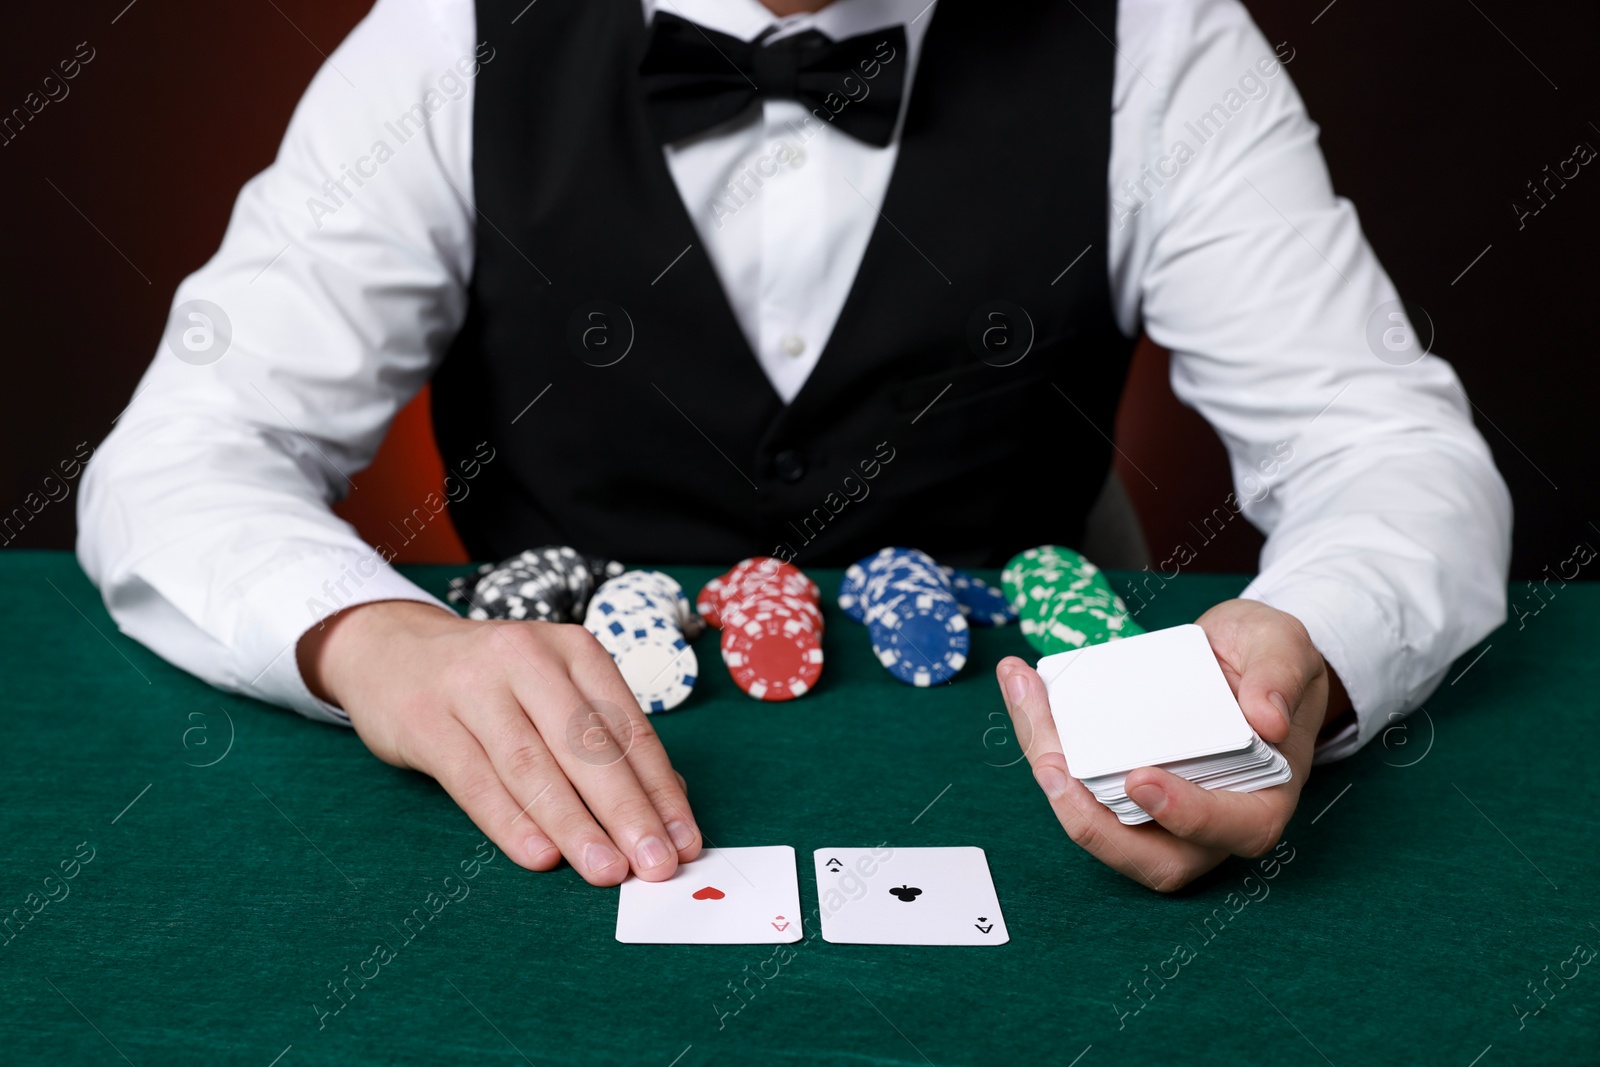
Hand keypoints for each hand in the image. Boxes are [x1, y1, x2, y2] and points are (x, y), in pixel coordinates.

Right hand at [297, 600, 701, 884]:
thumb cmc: (492, 685)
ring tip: (606, 871)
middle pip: (587, 744)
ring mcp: (473, 686)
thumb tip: (668, 805)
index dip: (660, 789)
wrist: (391, 651)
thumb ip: (603, 741)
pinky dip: (511, 822)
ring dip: (575, 825)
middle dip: (628, 811)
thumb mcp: (553, 692)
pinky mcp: (426, 720)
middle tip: (656, 865)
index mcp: (574, 650)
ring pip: (534, 765)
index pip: (628, 728)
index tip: (685, 841)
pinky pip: (476, 780)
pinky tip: (541, 857)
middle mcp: (528, 658)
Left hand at [998, 598, 1333, 891]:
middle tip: (1051, 765)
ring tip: (1029, 706)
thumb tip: (1269, 720)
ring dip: (1053, 776)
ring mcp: (1158, 806)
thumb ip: (1280, 674)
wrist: (1239, 654)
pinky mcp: (1118, 781)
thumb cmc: (1267, 659)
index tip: (1141, 779)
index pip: (1234, 829)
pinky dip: (1043, 736)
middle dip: (1092, 821)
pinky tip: (1023, 682)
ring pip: (1101, 823)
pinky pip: (1079, 778)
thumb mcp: (1284, 646)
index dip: (1186, 815)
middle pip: (1151, 856)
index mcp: (1262, 795)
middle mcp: (1208, 818)